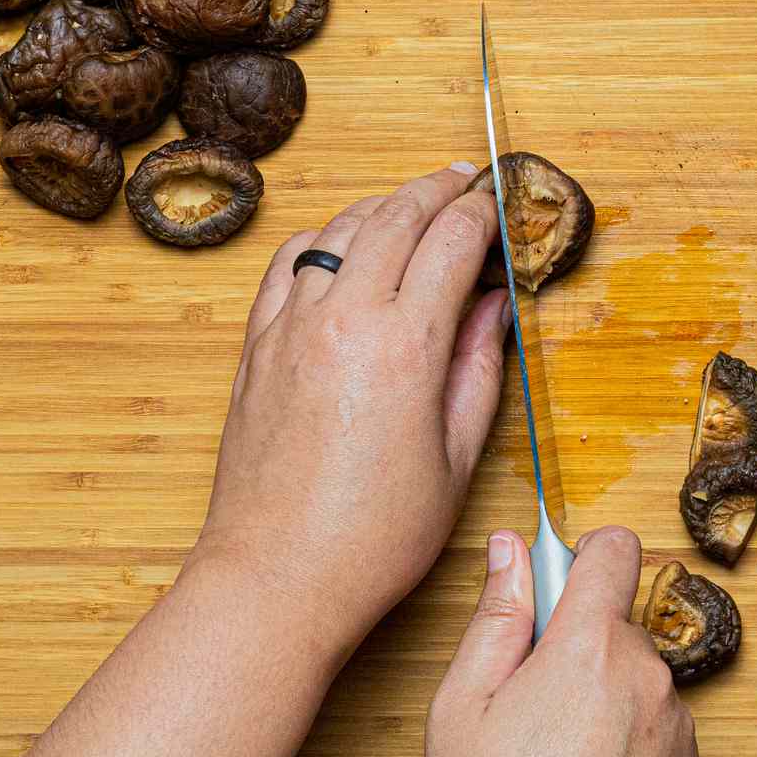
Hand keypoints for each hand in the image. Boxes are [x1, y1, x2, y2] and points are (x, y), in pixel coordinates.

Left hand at [192, 162, 509, 648]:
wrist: (276, 576)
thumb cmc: (372, 536)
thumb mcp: (456, 458)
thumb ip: (479, 367)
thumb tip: (494, 306)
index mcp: (405, 346)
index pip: (452, 242)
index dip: (482, 214)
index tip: (499, 206)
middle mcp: (344, 319)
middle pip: (395, 216)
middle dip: (436, 189)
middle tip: (462, 179)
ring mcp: (291, 327)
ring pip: (339, 228)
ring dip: (381, 204)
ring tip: (411, 202)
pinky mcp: (257, 346)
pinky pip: (288, 263)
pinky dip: (322, 237)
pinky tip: (341, 242)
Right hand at [426, 527, 708, 756]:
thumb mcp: (462, 709)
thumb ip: (494, 617)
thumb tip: (509, 548)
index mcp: (590, 649)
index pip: (613, 550)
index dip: (583, 555)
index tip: (558, 580)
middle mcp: (649, 680)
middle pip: (616, 629)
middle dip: (577, 651)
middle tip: (530, 707)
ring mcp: (680, 733)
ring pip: (638, 686)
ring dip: (605, 705)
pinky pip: (660, 736)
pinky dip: (629, 751)